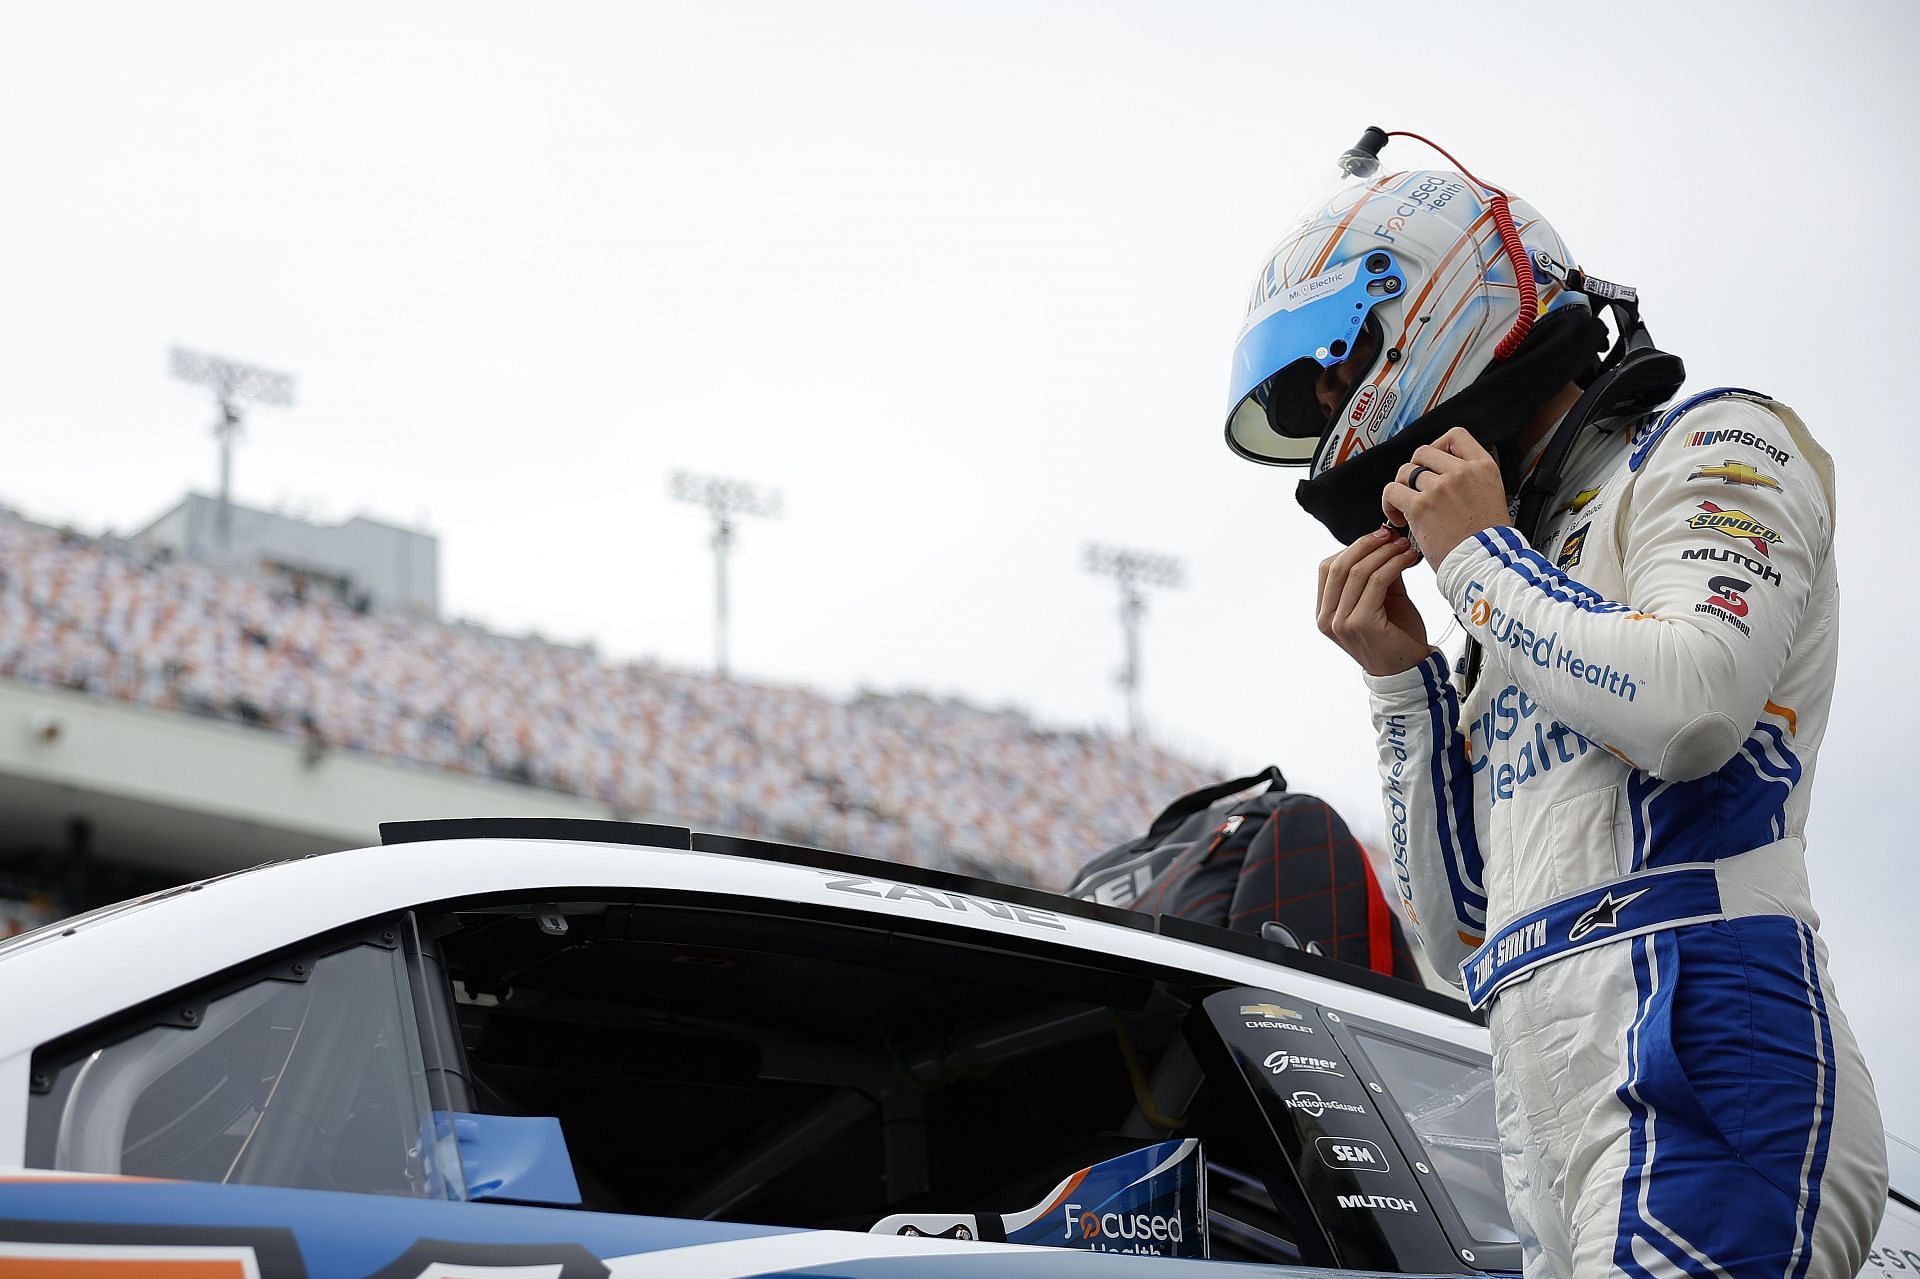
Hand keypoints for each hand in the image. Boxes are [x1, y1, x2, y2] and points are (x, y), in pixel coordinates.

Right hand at [1317, 527, 1427, 676]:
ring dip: (1384, 552)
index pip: (1329, 568)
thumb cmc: (1396, 636)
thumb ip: (1376, 574)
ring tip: (1404, 546)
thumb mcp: (1382, 599)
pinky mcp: (1360, 623)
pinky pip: (1375, 582)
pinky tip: (1407, 560)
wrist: (1409, 670)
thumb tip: (1383, 541)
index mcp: (1325, 612)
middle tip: (1391, 535)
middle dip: (1367, 544)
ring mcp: (1340, 622)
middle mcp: (1327, 618)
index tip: (1379, 536)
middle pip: (1339, 565)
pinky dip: (1393, 565)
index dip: (1353, 547)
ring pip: (1358, 571)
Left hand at [1380, 427, 1510, 564]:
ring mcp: (1440, 487)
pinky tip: (1398, 517)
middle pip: (1423, 452)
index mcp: (1483, 468)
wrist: (1484, 564)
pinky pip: (1392, 491)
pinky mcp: (1420, 506)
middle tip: (1417, 489)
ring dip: (1402, 488)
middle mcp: (1461, 472)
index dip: (1439, 445)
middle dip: (1416, 470)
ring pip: (1405, 471)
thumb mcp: (1493, 496)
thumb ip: (1472, 479)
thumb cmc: (1488, 541)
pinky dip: (1389, 503)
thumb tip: (1447, 473)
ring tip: (1407, 506)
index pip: (1455, 436)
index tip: (1433, 461)